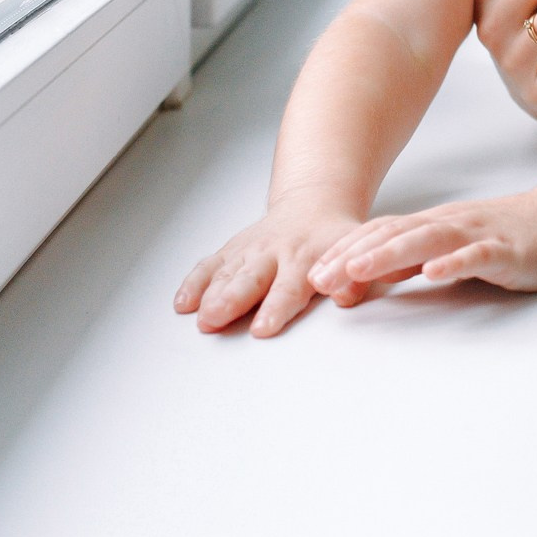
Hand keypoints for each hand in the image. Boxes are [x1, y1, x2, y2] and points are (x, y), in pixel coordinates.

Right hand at [173, 194, 377, 336]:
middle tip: (216, 320)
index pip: (289, 288)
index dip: (276, 308)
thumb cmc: (330, 239)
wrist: (312, 208)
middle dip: (231, 300)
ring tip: (200, 317)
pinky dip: (194, 283)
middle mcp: (273, 254)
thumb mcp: (351, 252)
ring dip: (210, 296)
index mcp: (305, 258)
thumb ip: (352, 277)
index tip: (263, 328)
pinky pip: (209, 266)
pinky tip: (183, 303)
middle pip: (249, 280)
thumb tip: (348, 295)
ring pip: (226, 274)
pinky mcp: (231, 251)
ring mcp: (249, 252)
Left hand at [308, 191, 536, 294]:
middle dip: (355, 255)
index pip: (381, 234)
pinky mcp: (505, 250)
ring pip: (428, 240)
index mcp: (431, 225)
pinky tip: (434, 273)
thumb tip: (362, 280)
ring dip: (391, 254)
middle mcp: (448, 224)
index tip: (315, 273)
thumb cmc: (500, 239)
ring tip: (360, 270)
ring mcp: (476, 235)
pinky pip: (477, 255)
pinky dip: (454, 263)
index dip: (346, 252)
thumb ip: (407, 263)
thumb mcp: (444, 251)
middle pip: (395, 235)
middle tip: (322, 277)